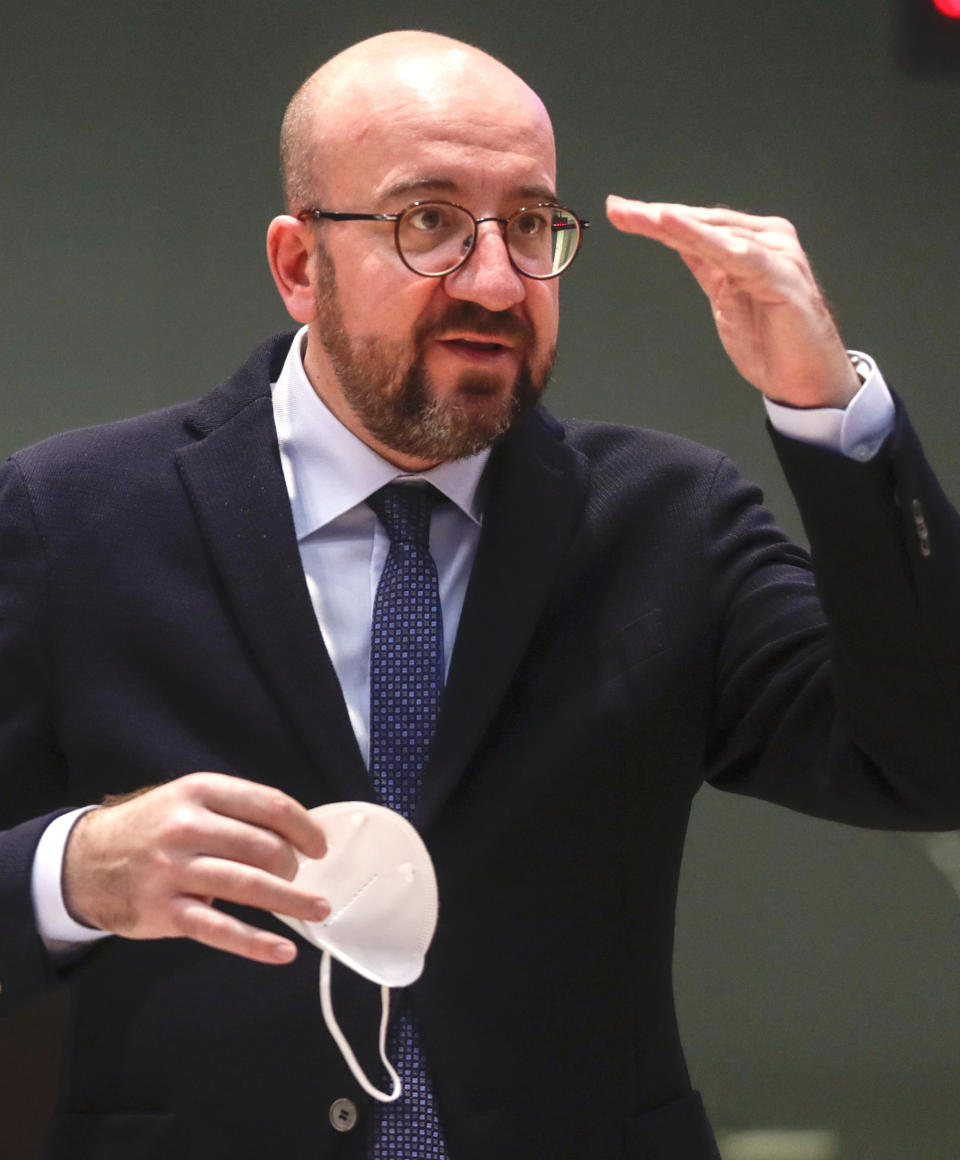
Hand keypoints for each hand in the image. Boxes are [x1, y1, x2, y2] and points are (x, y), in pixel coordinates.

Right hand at [62, 772, 328, 964]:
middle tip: (299, 877)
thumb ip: (236, 811)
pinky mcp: (165, 911)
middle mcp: (186, 827)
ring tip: (319, 909)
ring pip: (248, 885)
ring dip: (292, 901)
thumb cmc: (152, 828)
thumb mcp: (188, 799)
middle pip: (263, 846)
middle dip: (293, 865)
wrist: (84, 861)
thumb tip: (297, 834)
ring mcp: (174, 871)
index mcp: (200, 791)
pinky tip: (283, 951)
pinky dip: (256, 943)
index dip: (304, 827)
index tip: (320, 846)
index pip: (269, 805)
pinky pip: (220, 930)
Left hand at [605, 196, 860, 408]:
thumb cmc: (773, 341)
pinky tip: (683, 229)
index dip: (657, 218)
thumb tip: (679, 240)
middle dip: (658, 216)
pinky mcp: (783, 277)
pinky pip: (739, 256)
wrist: (806, 380)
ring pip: (717, 235)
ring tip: (647, 215)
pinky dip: (710, 242)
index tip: (620, 211)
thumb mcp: (725, 296)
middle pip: (703, 223)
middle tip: (619, 208)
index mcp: (751, 243)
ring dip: (678, 224)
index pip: (697, 225)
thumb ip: (707, 265)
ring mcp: (777, 255)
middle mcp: (767, 240)